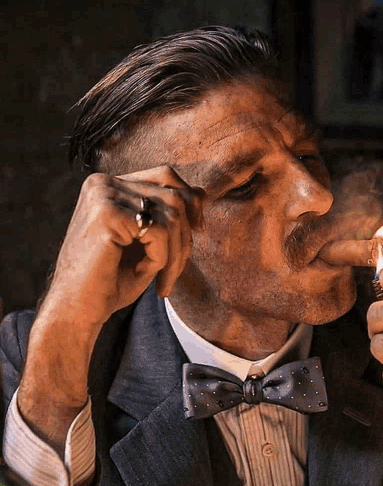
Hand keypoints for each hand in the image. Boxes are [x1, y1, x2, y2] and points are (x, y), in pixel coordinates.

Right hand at [42, 165, 203, 329]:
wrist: (76, 310)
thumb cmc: (111, 280)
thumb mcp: (147, 242)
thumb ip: (168, 214)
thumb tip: (202, 192)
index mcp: (109, 185)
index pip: (164, 175)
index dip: (189, 199)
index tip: (200, 229)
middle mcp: (103, 183)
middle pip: (172, 196)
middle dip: (185, 236)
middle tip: (177, 270)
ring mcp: (103, 195)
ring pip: (170, 215)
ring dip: (177, 253)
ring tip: (164, 280)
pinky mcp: (106, 215)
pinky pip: (158, 232)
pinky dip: (161, 258)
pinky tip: (146, 273)